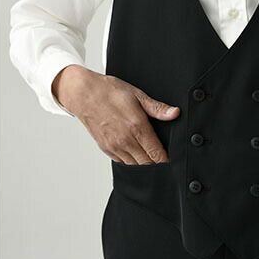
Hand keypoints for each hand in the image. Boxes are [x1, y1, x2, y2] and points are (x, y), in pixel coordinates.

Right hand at [52, 65, 179, 164]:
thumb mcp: (137, 95)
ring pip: (135, 166)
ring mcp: (114, 146)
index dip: (167, 160)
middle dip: (157, 164)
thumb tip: (175, 113)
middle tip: (164, 159)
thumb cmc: (109, 92)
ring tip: (152, 158)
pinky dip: (131, 161)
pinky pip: (123, 162)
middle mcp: (125, 140)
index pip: (157, 154)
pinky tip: (136, 154)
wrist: (83, 94)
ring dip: (144, 164)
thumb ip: (157, 108)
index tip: (173, 160)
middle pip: (147, 164)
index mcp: (136, 127)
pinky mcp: (106, 149)